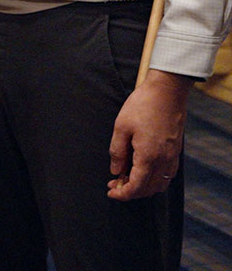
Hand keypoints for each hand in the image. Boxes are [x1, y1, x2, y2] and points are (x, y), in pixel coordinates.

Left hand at [107, 69, 190, 199]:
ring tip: (126, 177)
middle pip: (148, 189)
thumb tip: (115, 171)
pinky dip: (155, 179)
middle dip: (130, 191)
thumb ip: (118, 152)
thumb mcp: (121, 127)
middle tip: (114, 184)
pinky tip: (142, 170)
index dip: (122, 194)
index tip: (110, 192)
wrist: (167, 92)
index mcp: (148, 157)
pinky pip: (167, 175)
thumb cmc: (142, 106)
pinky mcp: (176, 151)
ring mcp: (172, 157)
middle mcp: (164, 161)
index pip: (136, 187)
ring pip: (159, 184)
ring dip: (143, 186)